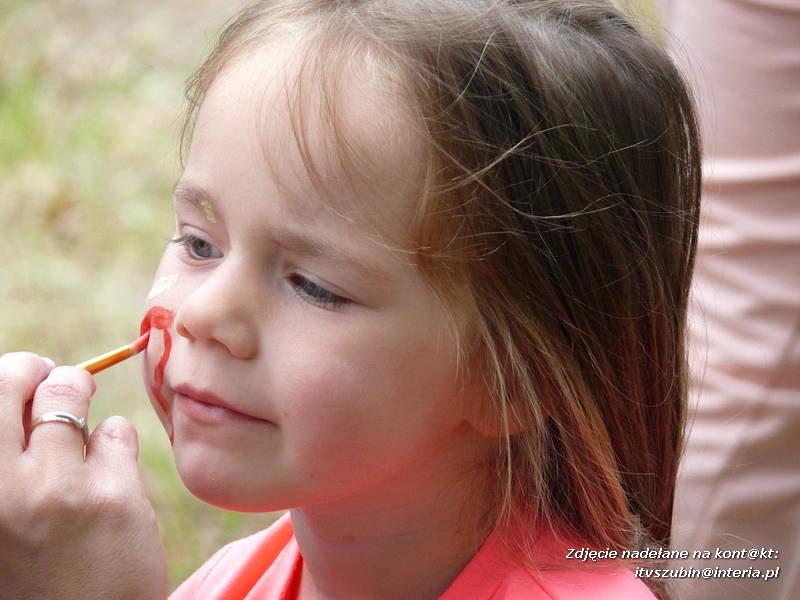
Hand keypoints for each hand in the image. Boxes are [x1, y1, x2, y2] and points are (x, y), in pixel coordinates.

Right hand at [0, 352, 167, 599]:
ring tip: (82, 423)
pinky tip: (110, 468)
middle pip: (14, 378)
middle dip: (35, 369)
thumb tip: (20, 392)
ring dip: (78, 396)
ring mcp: (58, 487)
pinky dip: (115, 439)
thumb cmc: (31, 576)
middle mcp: (1, 487)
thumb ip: (4, 463)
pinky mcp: (114, 495)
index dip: (6, 378)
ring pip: (70, 391)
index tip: (21, 378)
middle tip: (51, 375)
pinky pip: (117, 429)